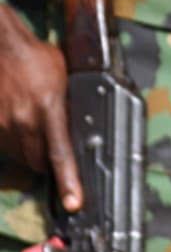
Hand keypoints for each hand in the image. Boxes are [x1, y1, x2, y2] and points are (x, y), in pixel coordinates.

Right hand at [0, 5, 80, 211]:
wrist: (4, 49)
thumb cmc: (40, 60)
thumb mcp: (68, 81)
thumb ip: (71, 107)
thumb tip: (83, 129)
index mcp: (50, 110)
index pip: (61, 154)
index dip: (68, 181)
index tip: (73, 202)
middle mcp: (25, 122)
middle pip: (40, 163)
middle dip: (50, 164)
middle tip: (56, 150)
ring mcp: (5, 126)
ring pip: (22, 157)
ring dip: (32, 152)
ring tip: (38, 128)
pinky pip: (7, 146)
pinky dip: (16, 142)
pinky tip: (22, 125)